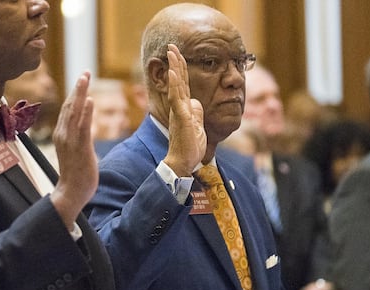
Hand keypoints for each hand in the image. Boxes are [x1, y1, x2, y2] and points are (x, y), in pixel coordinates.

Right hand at [51, 71, 96, 227]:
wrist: (71, 192)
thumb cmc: (75, 175)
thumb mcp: (76, 152)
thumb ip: (79, 139)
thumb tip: (85, 132)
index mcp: (62, 134)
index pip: (68, 110)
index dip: (75, 93)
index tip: (82, 80)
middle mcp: (63, 134)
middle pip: (70, 106)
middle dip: (78, 88)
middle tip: (85, 72)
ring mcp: (70, 141)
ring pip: (74, 112)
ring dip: (80, 93)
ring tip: (85, 78)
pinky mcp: (79, 148)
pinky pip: (82, 127)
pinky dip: (85, 112)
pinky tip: (90, 100)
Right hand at [162, 44, 205, 175]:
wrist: (182, 163)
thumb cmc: (190, 148)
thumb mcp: (197, 127)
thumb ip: (197, 114)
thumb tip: (198, 102)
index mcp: (184, 109)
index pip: (183, 85)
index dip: (181, 69)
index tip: (178, 55)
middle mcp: (179, 108)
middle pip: (178, 80)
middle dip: (176, 62)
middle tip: (172, 46)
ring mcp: (178, 112)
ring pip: (176, 85)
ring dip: (174, 67)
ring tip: (171, 52)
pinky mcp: (180, 118)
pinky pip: (176, 98)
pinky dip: (175, 84)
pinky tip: (173, 73)